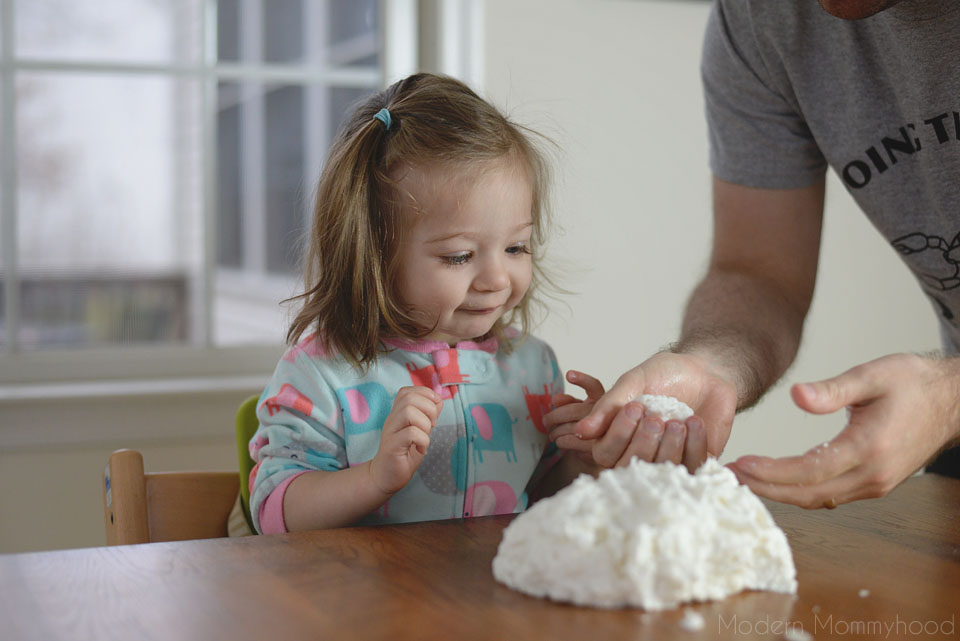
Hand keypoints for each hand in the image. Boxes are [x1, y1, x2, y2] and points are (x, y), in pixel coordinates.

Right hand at [369, 386, 442, 494]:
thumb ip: (427, 416)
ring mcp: (390, 432)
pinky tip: (421, 449)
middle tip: (432, 425)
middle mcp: (392, 419)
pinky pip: (411, 433)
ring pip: (408, 412)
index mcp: (397, 414)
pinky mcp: (391, 446)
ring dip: (425, 424)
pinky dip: (422, 440)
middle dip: (428, 408)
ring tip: (425, 436)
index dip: (424, 394)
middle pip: (408, 398)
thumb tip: (438, 399)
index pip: (406, 391)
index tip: (433, 411)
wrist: (385, 477)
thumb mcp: (420, 432)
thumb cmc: (404, 454)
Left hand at [543, 370, 604, 465]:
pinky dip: (562, 441)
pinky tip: (559, 441)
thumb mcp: (581, 411)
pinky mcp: (600, 447)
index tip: (569, 375)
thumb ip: (570, 403)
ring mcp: (605, 431)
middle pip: (574, 410)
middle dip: (554, 416)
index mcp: (603, 400)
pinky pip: (573, 441)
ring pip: (572, 427)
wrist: (603, 451)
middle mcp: (607, 414)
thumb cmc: (590, 427)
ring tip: (551, 435)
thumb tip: (556, 400)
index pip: (594, 386)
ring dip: (556, 431)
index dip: (582, 380)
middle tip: (545, 421)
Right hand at [567, 352, 737, 470]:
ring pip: (661, 470)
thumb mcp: (635, 380)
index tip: (634, 408)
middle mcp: (640, 451)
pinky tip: (695, 422)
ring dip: (669, 446)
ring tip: (677, 421)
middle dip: (643, 443)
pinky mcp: (696, 460)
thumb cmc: (667, 373)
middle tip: (656, 418)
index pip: (605, 453)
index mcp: (619, 434)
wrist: (707, 370)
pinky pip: (692, 467)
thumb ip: (610, 404)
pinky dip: (693, 445)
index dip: (617, 436)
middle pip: (630, 467)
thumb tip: (582, 430)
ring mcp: (668, 458)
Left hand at [728, 353, 959, 508]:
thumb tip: (797, 396)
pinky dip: (798, 491)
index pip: (808, 470)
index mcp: (869, 448)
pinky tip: (774, 481)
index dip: (770, 472)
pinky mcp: (874, 484)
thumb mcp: (873, 375)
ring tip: (742, 479)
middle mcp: (872, 475)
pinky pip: (828, 495)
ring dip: (778, 493)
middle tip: (728, 477)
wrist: (952, 401)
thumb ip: (833, 390)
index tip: (739, 464)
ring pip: (817, 500)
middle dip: (765, 488)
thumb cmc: (913, 383)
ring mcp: (874, 484)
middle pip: (808, 494)